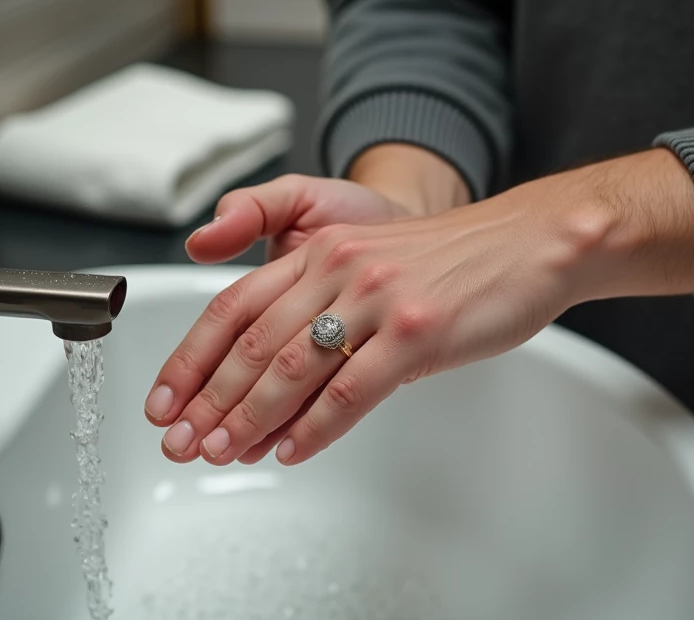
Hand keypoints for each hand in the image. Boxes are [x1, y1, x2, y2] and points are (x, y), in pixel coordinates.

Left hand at [146, 148, 693, 465]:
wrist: (529, 240)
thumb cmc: (455, 260)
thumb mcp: (371, 258)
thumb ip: (318, 300)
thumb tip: (274, 372)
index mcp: (321, 251)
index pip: (233, 306)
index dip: (191, 357)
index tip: (165, 399)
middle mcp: (339, 269)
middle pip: (252, 342)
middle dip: (209, 399)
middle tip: (181, 441)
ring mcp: (377, 299)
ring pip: (293, 368)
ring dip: (250, 418)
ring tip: (223, 453)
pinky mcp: (416, 331)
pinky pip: (351, 389)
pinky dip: (314, 427)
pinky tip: (291, 449)